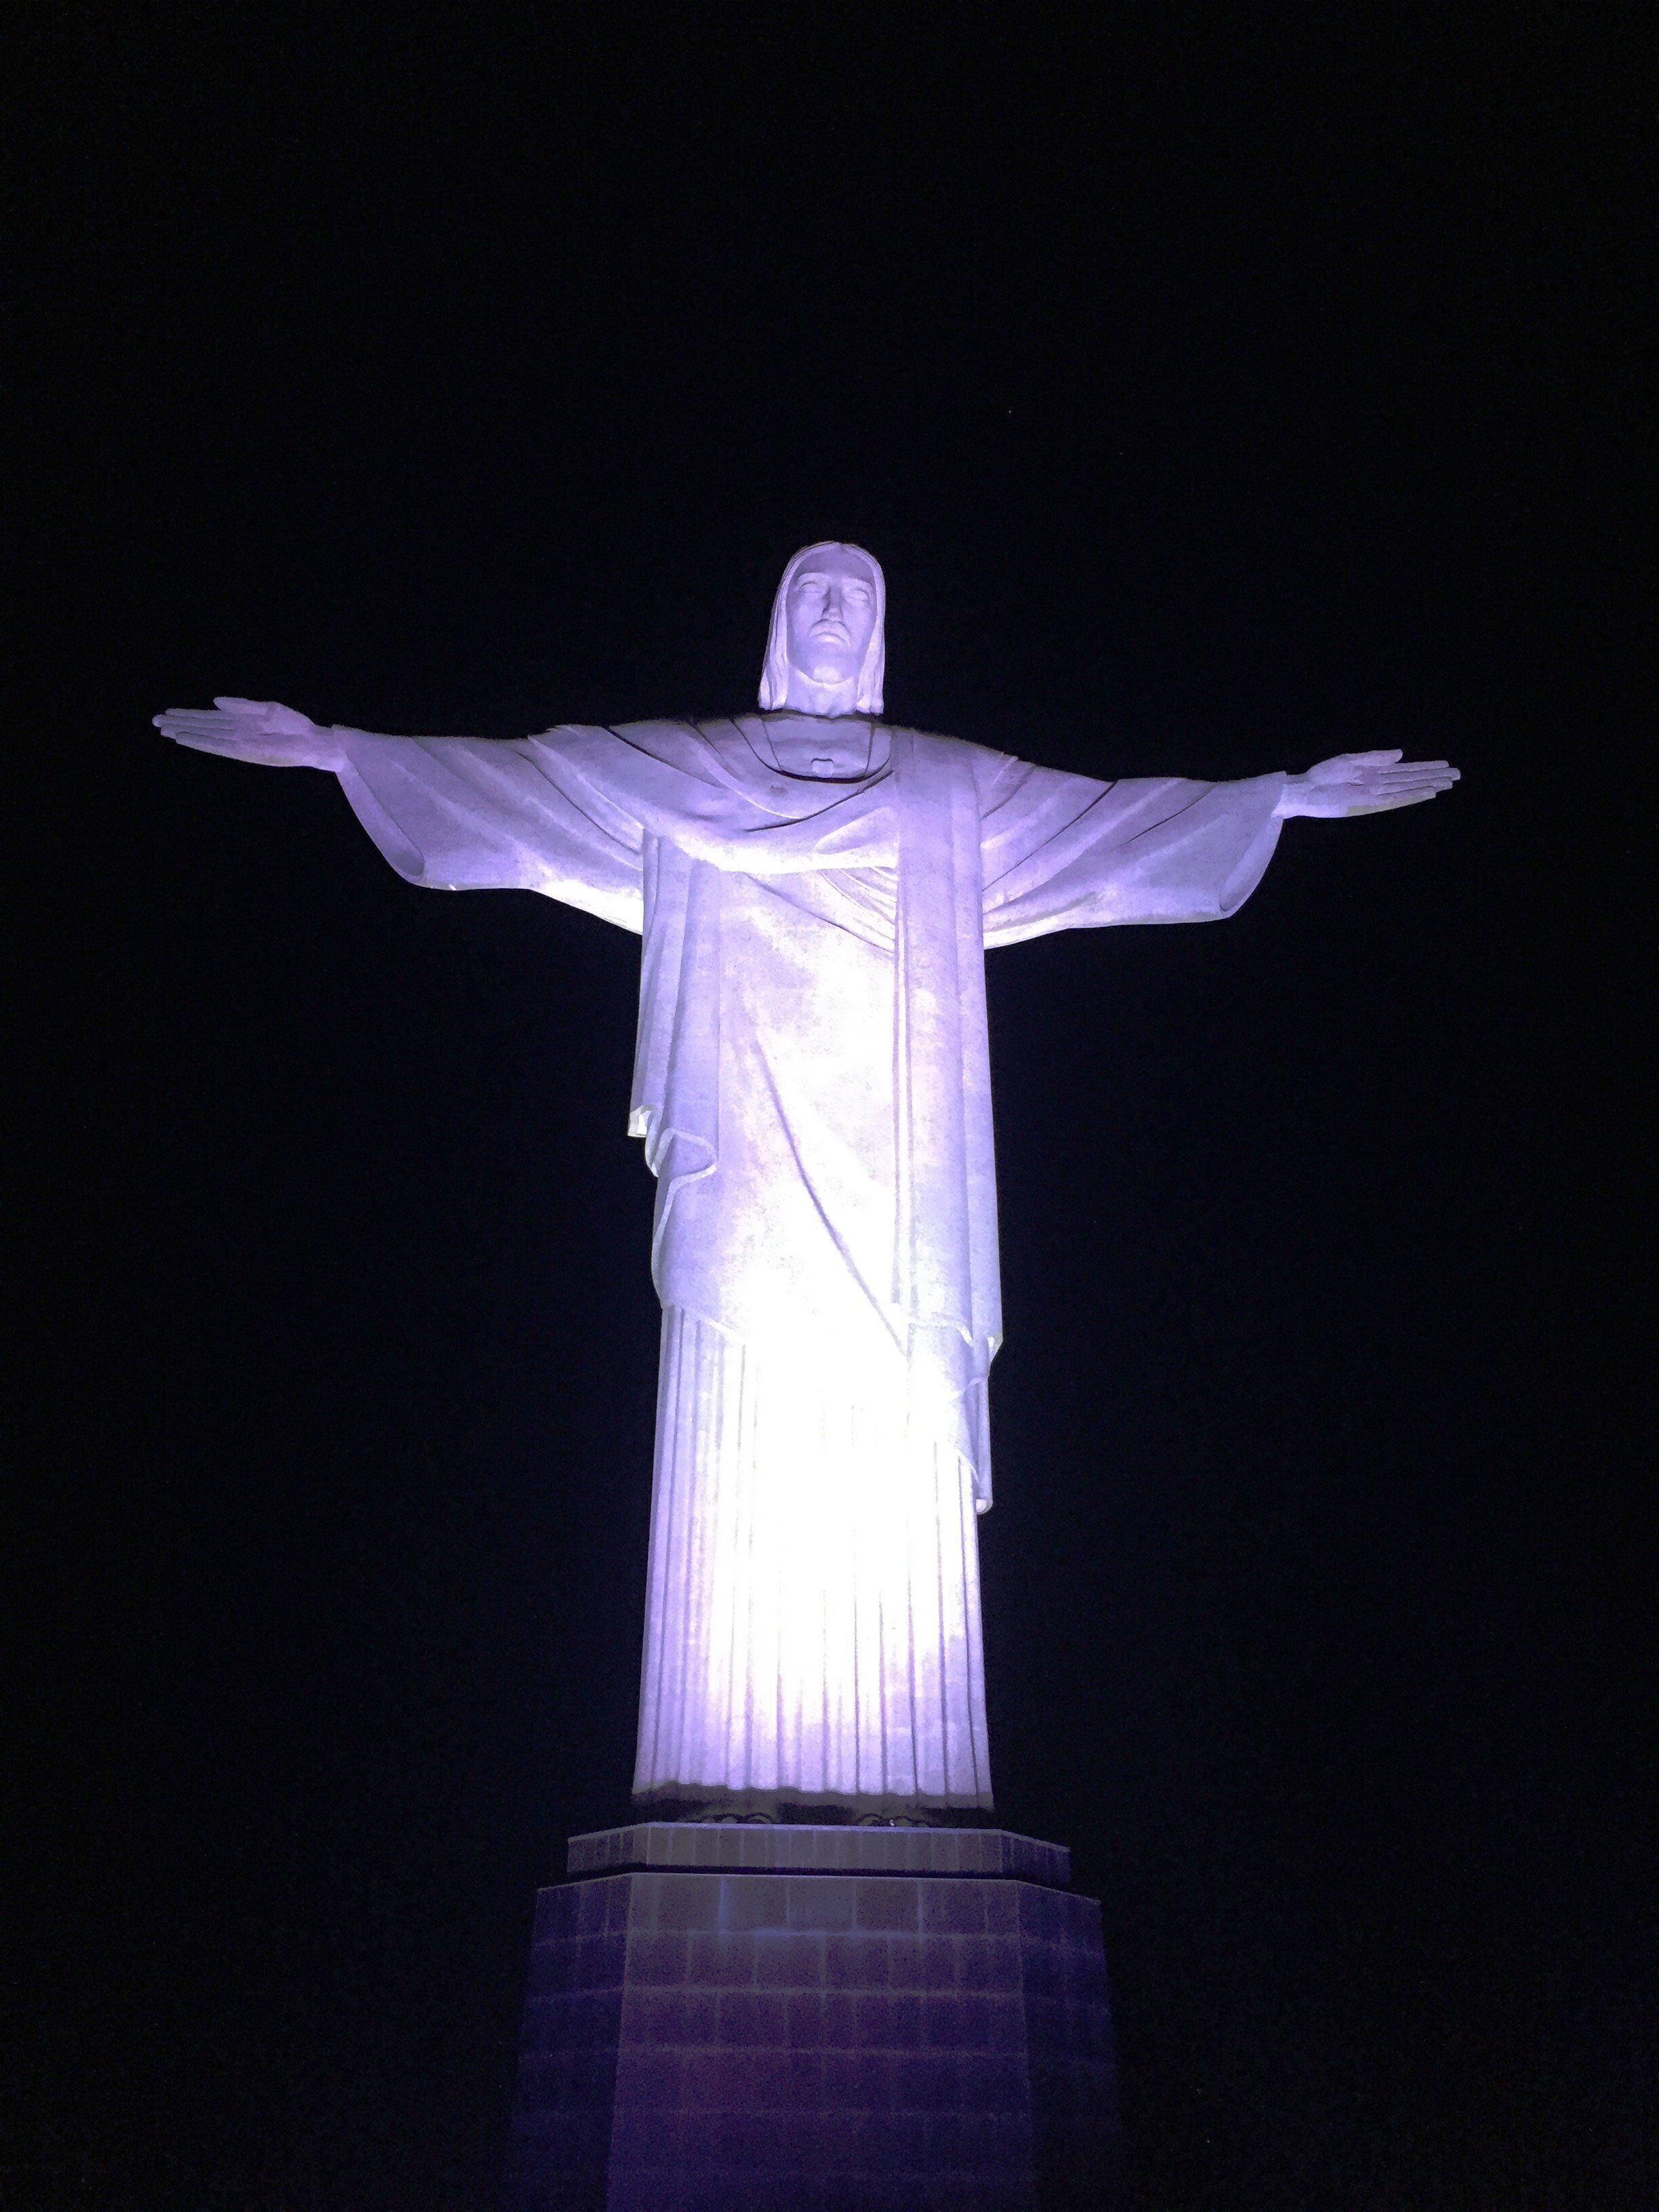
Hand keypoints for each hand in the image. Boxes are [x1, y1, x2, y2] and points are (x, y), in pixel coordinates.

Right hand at [153, 696, 342, 769]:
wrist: (313, 741)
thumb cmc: (295, 725)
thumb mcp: (267, 709)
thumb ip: (241, 706)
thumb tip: (215, 701)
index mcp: (240, 721)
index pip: (208, 718)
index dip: (188, 715)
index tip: (168, 712)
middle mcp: (236, 732)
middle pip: (201, 726)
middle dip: (179, 723)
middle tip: (155, 721)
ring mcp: (238, 743)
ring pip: (205, 736)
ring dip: (184, 733)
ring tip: (163, 730)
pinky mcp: (245, 752)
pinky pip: (218, 746)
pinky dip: (201, 742)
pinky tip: (185, 739)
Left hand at [1276, 749, 1459, 818]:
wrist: (1305, 790)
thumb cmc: (1323, 774)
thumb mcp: (1350, 760)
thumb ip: (1376, 757)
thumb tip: (1402, 754)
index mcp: (1375, 773)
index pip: (1406, 770)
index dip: (1426, 767)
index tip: (1445, 765)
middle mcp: (1379, 784)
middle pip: (1412, 779)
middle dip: (1434, 776)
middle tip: (1457, 775)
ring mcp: (1375, 794)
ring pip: (1408, 789)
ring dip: (1428, 785)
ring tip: (1448, 783)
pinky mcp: (1368, 803)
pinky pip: (1394, 799)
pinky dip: (1411, 796)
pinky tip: (1426, 792)